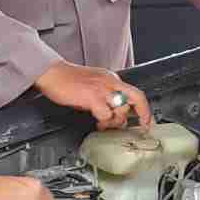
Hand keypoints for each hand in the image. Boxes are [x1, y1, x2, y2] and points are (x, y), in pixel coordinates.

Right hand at [33, 61, 152, 130]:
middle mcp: (109, 81)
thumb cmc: (67, 80)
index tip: (147, 120)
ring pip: (121, 108)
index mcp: (110, 78)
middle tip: (143, 125)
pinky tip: (98, 122)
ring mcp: (102, 89)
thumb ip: (104, 97)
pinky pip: (105, 114)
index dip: (143, 107)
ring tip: (106, 123)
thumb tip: (112, 114)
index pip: (133, 92)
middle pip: (136, 97)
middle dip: (143, 113)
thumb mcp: (93, 85)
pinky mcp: (92, 96)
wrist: (52, 73)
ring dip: (116, 121)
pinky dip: (103, 121)